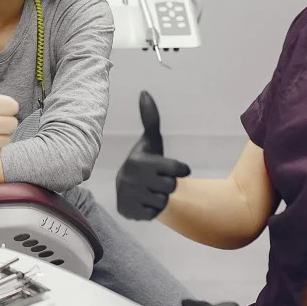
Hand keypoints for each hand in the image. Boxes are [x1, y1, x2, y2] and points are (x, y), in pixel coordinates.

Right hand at [115, 91, 190, 220]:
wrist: (127, 186)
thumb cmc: (145, 160)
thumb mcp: (151, 141)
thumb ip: (150, 118)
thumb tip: (144, 92)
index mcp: (138, 161)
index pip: (178, 170)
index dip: (179, 169)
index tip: (175, 167)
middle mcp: (131, 179)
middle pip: (171, 186)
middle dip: (167, 183)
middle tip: (157, 178)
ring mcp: (128, 197)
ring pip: (163, 201)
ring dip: (160, 196)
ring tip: (150, 189)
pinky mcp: (128, 212)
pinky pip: (153, 214)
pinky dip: (151, 208)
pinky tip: (144, 200)